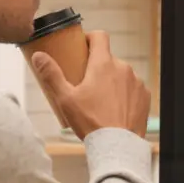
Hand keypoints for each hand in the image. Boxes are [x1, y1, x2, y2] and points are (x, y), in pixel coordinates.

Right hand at [31, 30, 149, 139]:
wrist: (117, 146)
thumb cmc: (91, 122)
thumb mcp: (65, 98)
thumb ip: (51, 75)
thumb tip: (39, 56)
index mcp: (103, 64)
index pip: (99, 36)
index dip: (90, 38)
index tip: (83, 47)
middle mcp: (123, 68)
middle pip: (108, 59)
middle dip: (98, 67)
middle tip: (86, 84)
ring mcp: (136, 82)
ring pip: (121, 74)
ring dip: (112, 81)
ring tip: (101, 100)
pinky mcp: (145, 96)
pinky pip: (133, 88)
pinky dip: (125, 94)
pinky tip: (116, 108)